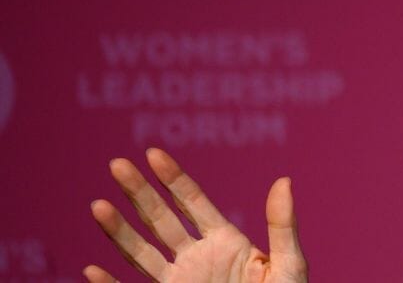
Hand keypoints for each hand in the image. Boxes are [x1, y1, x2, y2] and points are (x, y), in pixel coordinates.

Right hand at [84, 148, 306, 282]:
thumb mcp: (288, 264)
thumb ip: (282, 225)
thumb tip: (284, 180)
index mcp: (226, 241)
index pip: (193, 201)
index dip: (173, 178)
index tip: (152, 154)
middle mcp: (197, 258)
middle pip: (161, 219)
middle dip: (139, 192)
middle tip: (116, 164)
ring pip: (142, 253)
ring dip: (119, 231)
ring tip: (98, 206)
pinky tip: (91, 271)